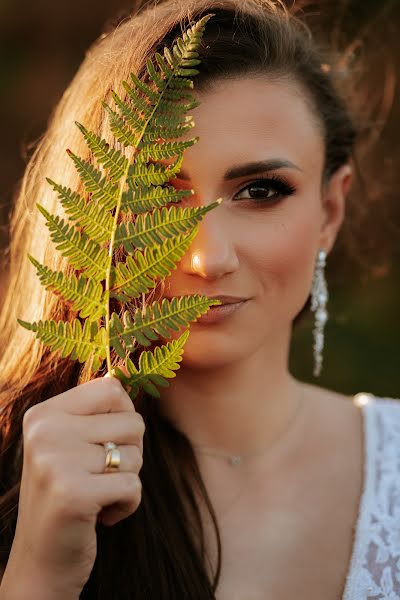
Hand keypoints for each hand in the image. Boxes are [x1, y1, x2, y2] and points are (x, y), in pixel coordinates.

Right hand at [3, 374, 144, 596]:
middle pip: (132, 422)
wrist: (41, 560)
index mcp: (43, 414)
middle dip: (128, 454)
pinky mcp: (73, 494)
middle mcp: (45, 432)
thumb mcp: (70, 444)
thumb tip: (126, 368)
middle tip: (99, 476)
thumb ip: (95, 411)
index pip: (111, 388)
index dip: (122, 417)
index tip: (104, 443)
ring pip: (135, 455)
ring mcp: (55, 462)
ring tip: (96, 494)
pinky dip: (127, 505)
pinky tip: (101, 516)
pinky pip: (133, 486)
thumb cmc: (67, 494)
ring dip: (126, 480)